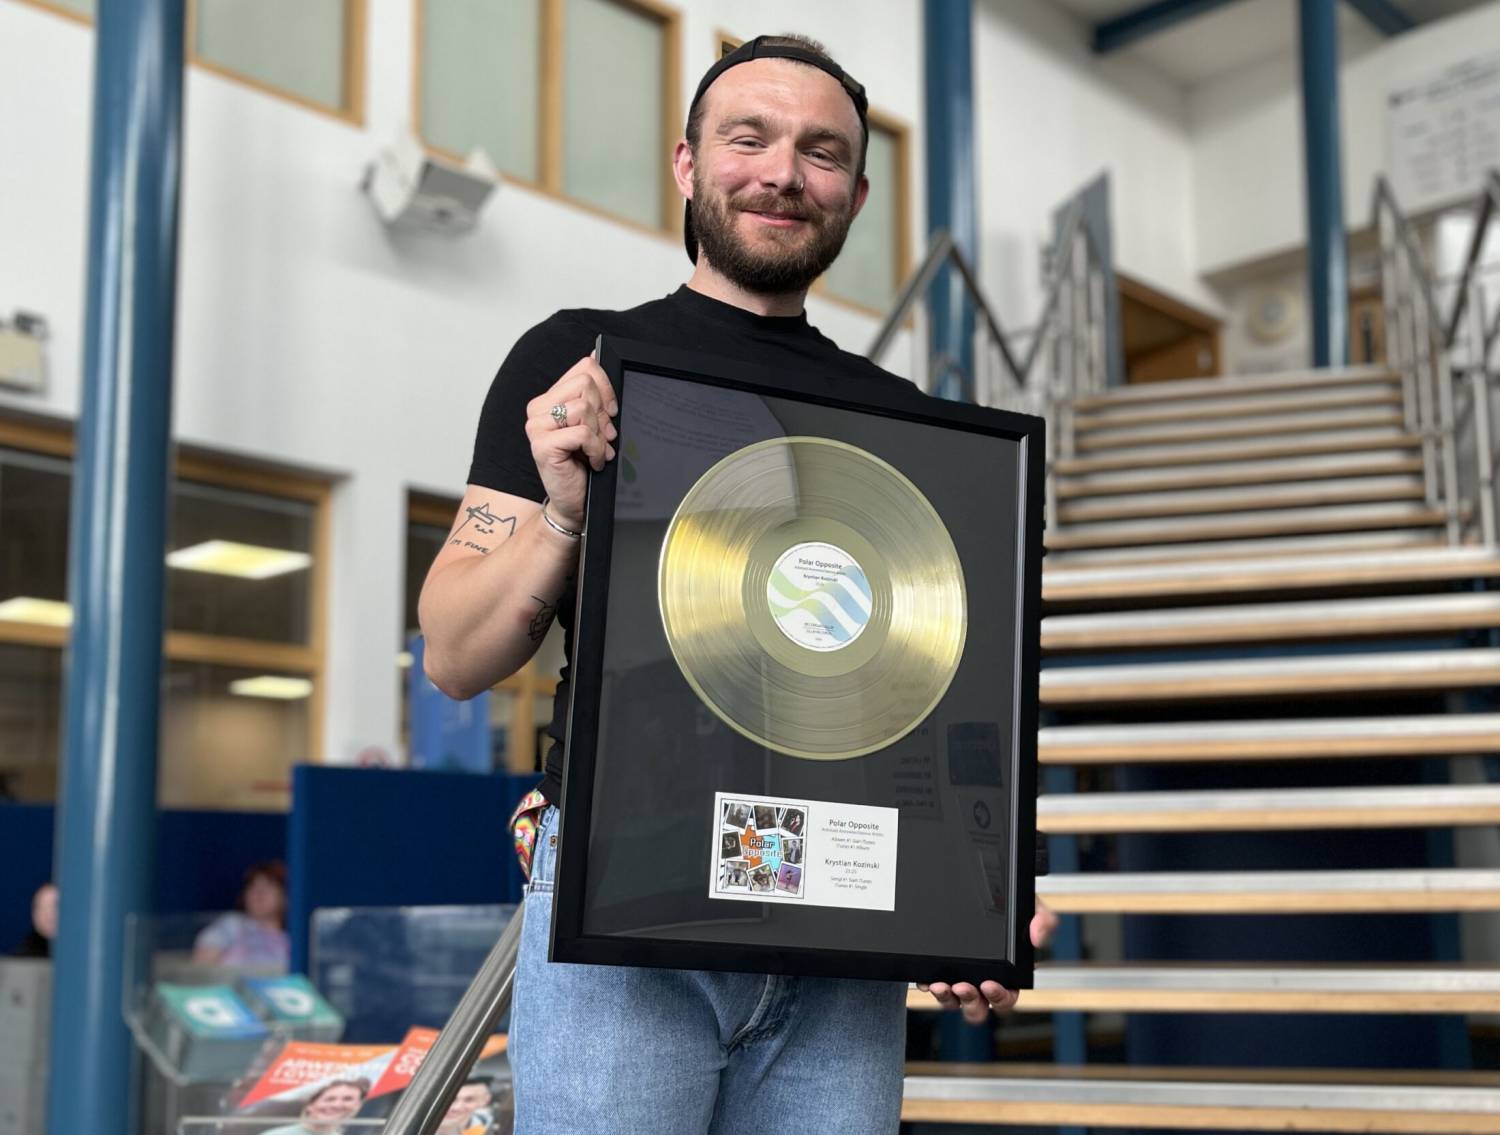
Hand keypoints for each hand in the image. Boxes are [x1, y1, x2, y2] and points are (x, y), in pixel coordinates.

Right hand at [524, 354, 617, 530]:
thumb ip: (591, 393)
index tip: (611, 410)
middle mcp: (538, 409)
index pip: (584, 369)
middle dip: (604, 413)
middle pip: (586, 385)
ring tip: (598, 450)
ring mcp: (536, 427)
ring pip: (584, 408)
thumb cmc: (583, 464)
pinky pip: (582, 433)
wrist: (574, 501)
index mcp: (550, 398)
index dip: (606, 387)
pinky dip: (596, 449)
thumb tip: (596, 357)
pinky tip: (593, 461)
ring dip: (600, 434)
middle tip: (604, 436)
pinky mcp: (542, 445)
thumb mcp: (591, 424)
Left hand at [917, 901, 1058, 1023]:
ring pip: (953, 1003)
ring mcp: (960, 977)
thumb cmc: (1008, 904)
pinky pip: (932, 986)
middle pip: (978, 1008)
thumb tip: (1037, 937)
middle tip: (963, 986)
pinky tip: (926, 979)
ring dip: (947, 998)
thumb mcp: (1031, 907)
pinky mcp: (940, 970)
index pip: (1006, 998)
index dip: (999, 997)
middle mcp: (983, 981)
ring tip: (940, 985)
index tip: (989, 984)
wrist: (981, 885)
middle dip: (971, 1002)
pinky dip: (927, 985)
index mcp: (1008, 975)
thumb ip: (1043, 920)